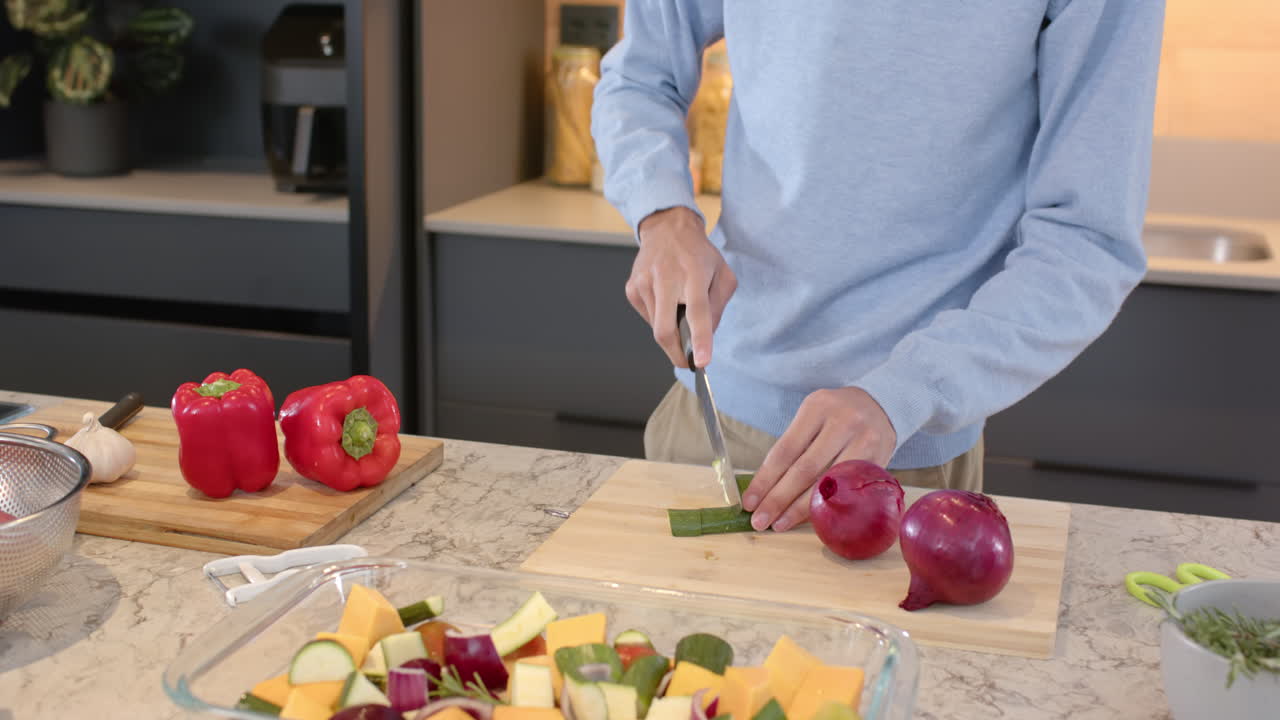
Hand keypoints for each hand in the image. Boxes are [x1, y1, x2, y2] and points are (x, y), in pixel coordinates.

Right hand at [627, 206, 736, 367]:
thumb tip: (706, 337)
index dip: (699, 340)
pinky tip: (666, 299)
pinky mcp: (632, 288)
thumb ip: (719, 306)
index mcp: (693, 273)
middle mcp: (666, 278)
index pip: (697, 312)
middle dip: (676, 353)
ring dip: (671, 329)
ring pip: (657, 327)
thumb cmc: (698, 254)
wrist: (667, 229)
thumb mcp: (722, 273)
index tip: (701, 362)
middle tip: (688, 362)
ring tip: (678, 305)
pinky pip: (648, 317)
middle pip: (665, 330)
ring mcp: (644, 283)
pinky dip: (660, 318)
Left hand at [742, 387, 896, 531]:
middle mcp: (842, 422)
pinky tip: (811, 518)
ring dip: (800, 509)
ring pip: (827, 483)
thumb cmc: (836, 417)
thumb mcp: (813, 417)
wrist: (881, 405)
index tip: (749, 502)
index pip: (784, 450)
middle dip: (778, 499)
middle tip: (759, 521)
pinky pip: (847, 489)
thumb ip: (793, 446)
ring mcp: (864, 441)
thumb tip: (764, 488)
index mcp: (817, 407)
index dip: (765, 479)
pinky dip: (827, 505)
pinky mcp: (879, 460)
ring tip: (779, 524)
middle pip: (804, 469)